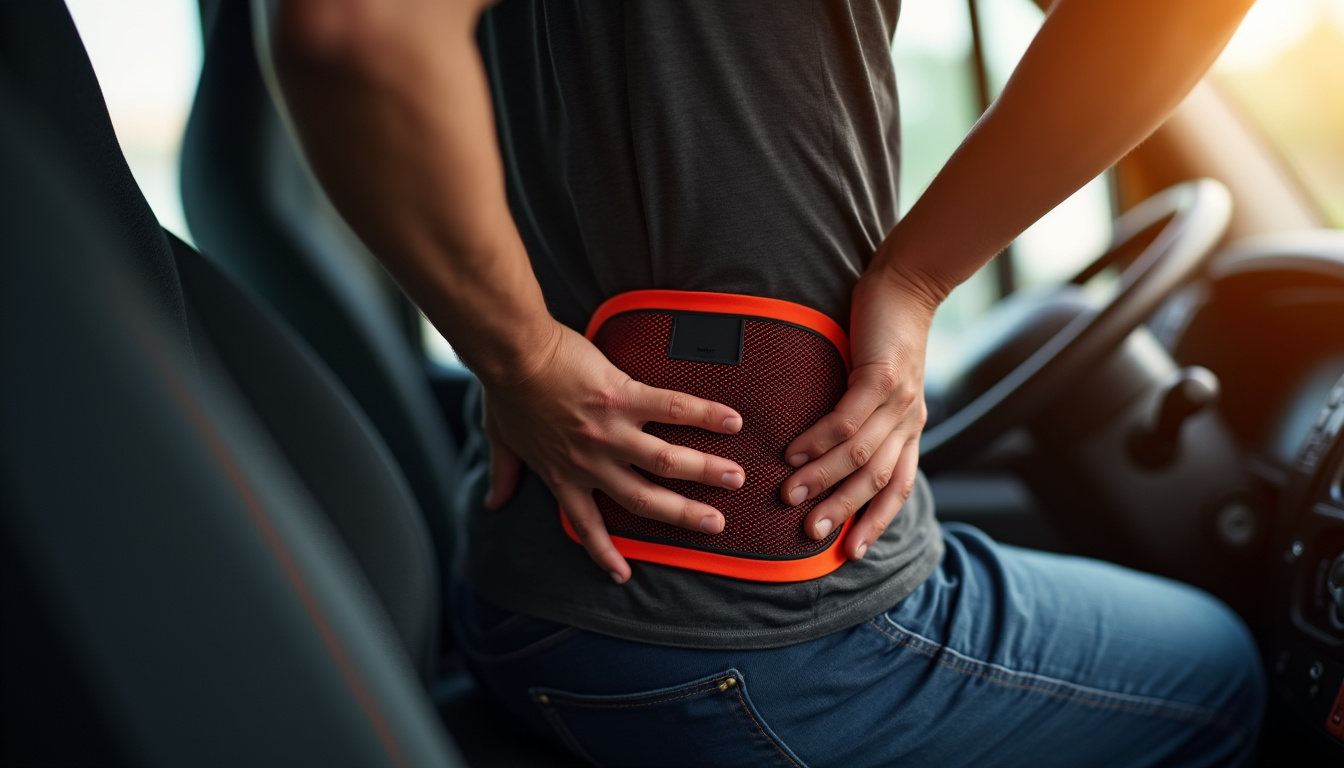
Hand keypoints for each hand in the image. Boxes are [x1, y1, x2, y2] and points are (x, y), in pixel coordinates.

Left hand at [480, 322, 745, 582]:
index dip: (604, 553)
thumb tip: (493, 501)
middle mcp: (592, 462)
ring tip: (736, 477)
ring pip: (667, 461)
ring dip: (706, 470)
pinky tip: (732, 420)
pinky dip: (705, 415)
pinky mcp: (624, 396)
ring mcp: (611, 432)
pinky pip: (673, 409)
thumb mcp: (501, 439)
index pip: (588, 525)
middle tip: (716, 524)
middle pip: (646, 499)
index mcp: (563, 475)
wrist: (513, 354)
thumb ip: (503, 472)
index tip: (624, 575)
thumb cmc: (506, 391)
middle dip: (684, 515)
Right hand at [780, 265, 938, 559]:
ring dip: (822, 478)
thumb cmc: (884, 338)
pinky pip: (848, 419)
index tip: (849, 552)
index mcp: (909, 430)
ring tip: (790, 494)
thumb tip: (825, 455)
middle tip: (811, 532)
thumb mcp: (882, 389)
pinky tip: (795, 452)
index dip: (875, 522)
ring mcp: (899, 401)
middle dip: (843, 510)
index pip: (896, 488)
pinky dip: (820, 440)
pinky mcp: (881, 376)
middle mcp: (909, 422)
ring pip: (859, 454)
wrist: (906, 288)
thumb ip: (865, 421)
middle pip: (876, 481)